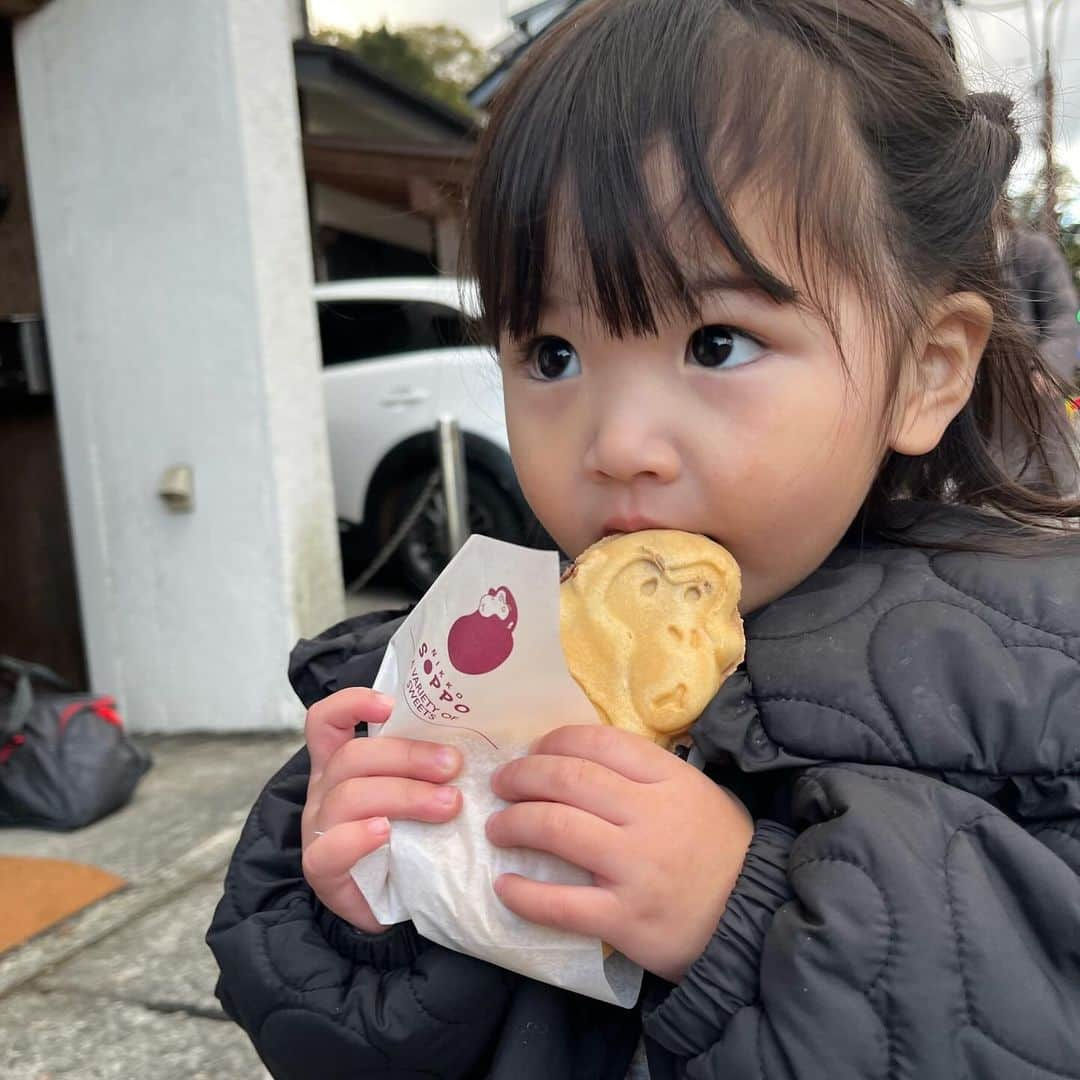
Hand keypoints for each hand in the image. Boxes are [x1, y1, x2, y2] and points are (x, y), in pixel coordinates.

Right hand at [301, 687, 462, 932]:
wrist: (393, 902)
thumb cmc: (407, 836)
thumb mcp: (413, 791)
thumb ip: (426, 765)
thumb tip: (477, 739)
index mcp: (341, 763)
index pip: (327, 719)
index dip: (352, 703)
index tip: (391, 706)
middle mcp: (325, 789)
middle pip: (353, 756)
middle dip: (408, 756)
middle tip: (454, 767)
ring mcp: (320, 828)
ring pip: (350, 796)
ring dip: (405, 795)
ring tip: (448, 806)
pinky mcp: (321, 869)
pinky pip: (330, 847)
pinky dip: (358, 837)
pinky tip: (386, 833)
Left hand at [486, 724, 752, 982]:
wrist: (756, 922)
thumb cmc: (723, 852)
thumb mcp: (699, 794)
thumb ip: (649, 776)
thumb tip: (582, 759)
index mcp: (669, 780)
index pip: (599, 743)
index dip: (555, 741)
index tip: (533, 750)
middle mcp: (649, 816)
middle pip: (569, 779)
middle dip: (523, 776)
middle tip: (501, 783)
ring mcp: (635, 868)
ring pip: (557, 829)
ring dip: (515, 823)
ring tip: (497, 827)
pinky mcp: (625, 919)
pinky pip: (561, 904)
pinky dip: (525, 895)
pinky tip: (504, 887)